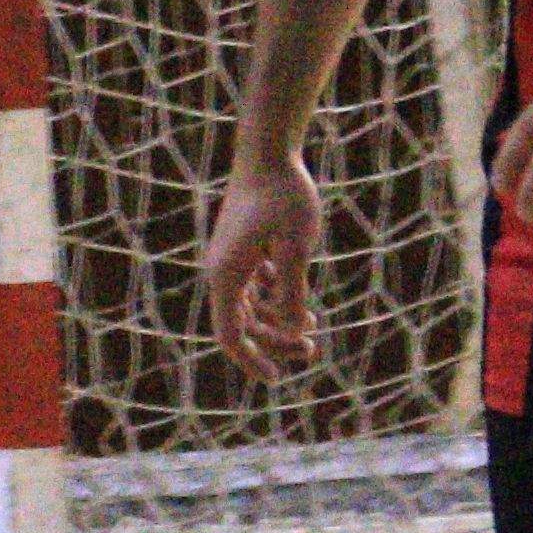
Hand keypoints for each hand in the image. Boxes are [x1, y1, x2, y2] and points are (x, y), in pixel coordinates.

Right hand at [207, 156, 325, 378]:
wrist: (268, 153)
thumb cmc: (285, 196)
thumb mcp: (297, 245)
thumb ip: (292, 289)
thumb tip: (287, 328)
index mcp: (226, 275)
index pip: (230, 335)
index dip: (251, 361)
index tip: (277, 379)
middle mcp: (222, 271)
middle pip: (243, 324)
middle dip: (273, 342)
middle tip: (310, 351)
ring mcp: (230, 259)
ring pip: (249, 306)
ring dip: (277, 322)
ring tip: (311, 329)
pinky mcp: (242, 248)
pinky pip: (255, 286)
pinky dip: (275, 298)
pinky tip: (301, 305)